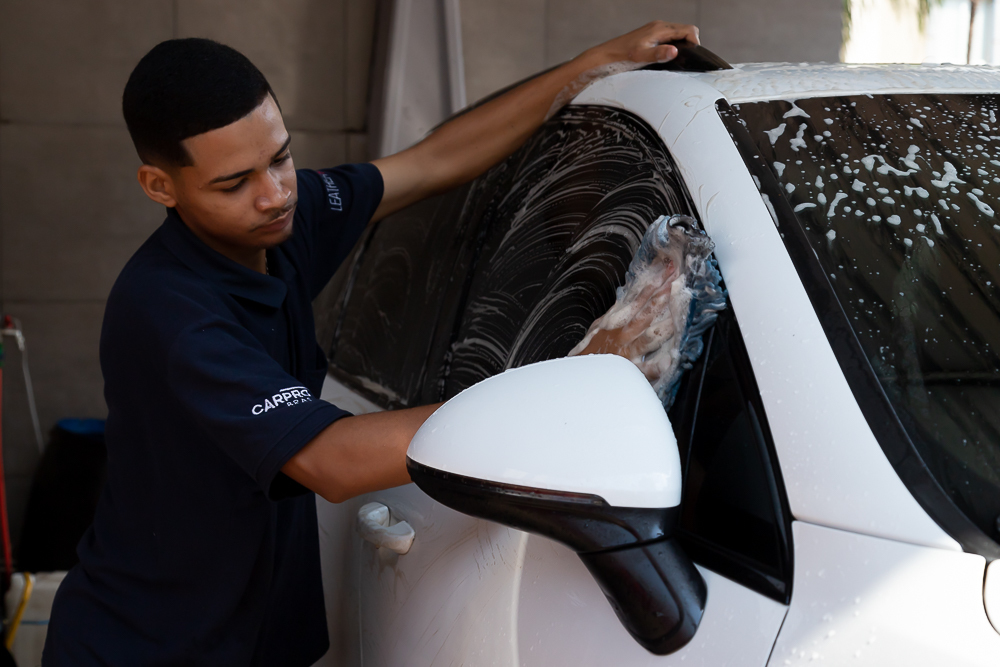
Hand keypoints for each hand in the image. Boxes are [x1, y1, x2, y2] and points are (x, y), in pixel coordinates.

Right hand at [572, 255, 679, 367]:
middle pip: (646, 312)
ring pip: (648, 337)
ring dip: (664, 325)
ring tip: (679, 314)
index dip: (654, 283)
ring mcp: (626, 352)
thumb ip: (616, 313)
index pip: (638, 298)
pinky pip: (643, 371)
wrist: (578, 374)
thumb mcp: (599, 327)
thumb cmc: (589, 352)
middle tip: (679, 278)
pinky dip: (655, 367)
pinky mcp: (627, 371)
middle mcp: (622, 334)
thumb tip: (631, 296)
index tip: (669, 268)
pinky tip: (668, 361)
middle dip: (663, 294)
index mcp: (616, 322)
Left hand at [579, 21, 700, 67]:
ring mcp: (655, 30)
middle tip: (688, 59)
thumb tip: (674, 51)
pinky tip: (669, 55)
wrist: (607, 55)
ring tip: (680, 58)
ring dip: (683, 44)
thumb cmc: (622, 56)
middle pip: (685, 30)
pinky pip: (670, 36)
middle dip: (691, 43)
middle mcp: (659, 26)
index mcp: (660, 29)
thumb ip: (659, 54)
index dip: (695, 42)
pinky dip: (675, 44)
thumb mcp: (641, 57)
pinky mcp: (652, 35)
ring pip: (678, 33)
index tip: (694, 55)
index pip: (688, 30)